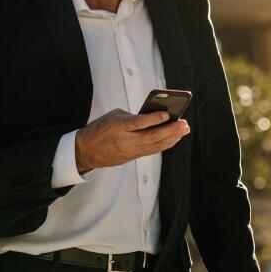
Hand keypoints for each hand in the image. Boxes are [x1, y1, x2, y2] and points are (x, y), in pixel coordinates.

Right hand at [75, 109, 189, 173]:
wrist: (87, 151)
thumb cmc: (100, 129)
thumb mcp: (113, 116)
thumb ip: (132, 116)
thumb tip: (153, 117)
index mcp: (119, 126)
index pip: (138, 123)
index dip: (153, 119)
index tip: (167, 114)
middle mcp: (126, 141)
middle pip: (151, 137)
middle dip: (170, 130)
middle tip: (183, 124)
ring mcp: (130, 151)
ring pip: (155, 146)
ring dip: (172, 138)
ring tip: (183, 130)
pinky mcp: (133, 157)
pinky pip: (152, 150)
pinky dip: (165, 144)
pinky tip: (174, 138)